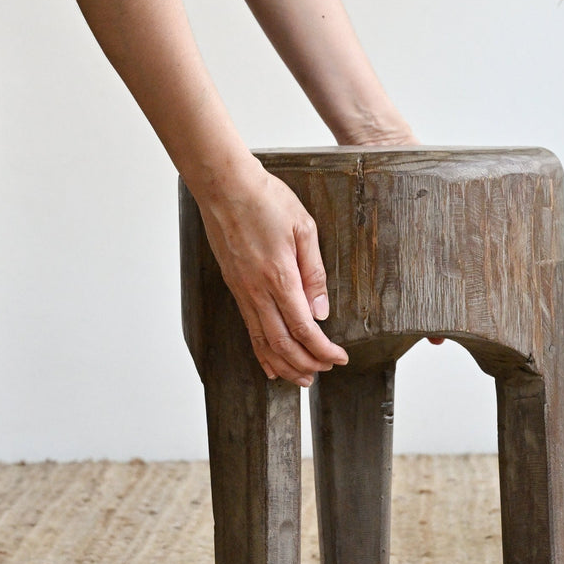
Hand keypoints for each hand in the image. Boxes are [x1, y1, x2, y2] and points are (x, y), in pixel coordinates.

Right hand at [196, 162, 347, 385]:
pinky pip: (249, 329)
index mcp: (280, 277)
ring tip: (301, 378)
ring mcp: (243, 291)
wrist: (224, 186)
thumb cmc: (266, 200)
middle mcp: (257, 291)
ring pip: (263, 342)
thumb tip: (321, 310)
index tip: (339, 358)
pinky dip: (261, 352)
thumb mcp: (304, 229)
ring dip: (284, 365)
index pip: (304, 328)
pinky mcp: (234, 287)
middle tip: (325, 371)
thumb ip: (314, 272)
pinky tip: (270, 362)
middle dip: (306, 363)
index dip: (323, 349)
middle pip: (283, 343)